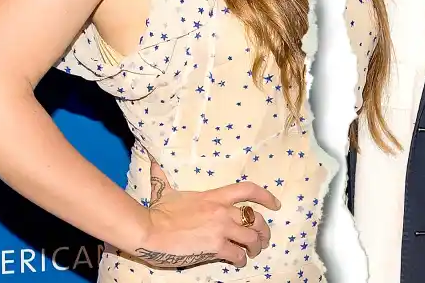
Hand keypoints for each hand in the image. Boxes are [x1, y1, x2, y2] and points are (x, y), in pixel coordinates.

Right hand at [131, 159, 279, 268]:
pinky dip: (241, 259)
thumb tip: (153, 163)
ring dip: (255, 246)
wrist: (149, 230)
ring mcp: (220, 229)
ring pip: (251, 238)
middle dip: (264, 230)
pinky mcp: (215, 247)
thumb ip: (163, 177)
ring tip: (253, 252)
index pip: (248, 190)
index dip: (266, 196)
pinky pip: (237, 255)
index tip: (275, 204)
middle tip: (263, 238)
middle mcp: (222, 210)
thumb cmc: (157, 211)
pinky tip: (238, 261)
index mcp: (214, 196)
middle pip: (256, 218)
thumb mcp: (164, 190)